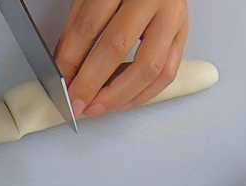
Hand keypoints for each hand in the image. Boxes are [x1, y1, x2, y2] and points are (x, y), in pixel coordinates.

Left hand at [55, 0, 188, 117]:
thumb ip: (78, 30)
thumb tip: (66, 70)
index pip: (89, 25)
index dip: (71, 60)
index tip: (62, 84)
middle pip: (118, 47)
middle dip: (93, 84)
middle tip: (78, 104)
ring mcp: (172, 16)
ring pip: (150, 67)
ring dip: (121, 96)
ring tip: (98, 108)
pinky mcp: (183, 33)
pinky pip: (168, 72)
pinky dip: (145, 93)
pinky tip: (124, 101)